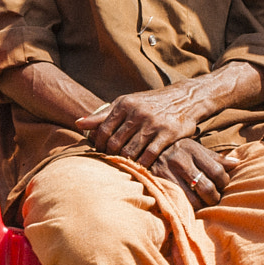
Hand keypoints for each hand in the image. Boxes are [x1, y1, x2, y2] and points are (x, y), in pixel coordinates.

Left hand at [76, 84, 203, 164]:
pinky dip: (141, 164)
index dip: (98, 145)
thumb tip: (78, 124)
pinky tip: (139, 166)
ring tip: (122, 166)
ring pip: (130, 150)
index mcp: (125, 104)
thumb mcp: (126, 104)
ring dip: (124, 161)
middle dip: (110, 155)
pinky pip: (149, 155)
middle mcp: (137, 113)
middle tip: (110, 162)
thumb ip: (102, 115)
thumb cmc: (150, 103)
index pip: (103, 130)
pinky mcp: (168, 134)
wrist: (185, 98)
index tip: (99, 152)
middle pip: (115, 142)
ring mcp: (153, 123)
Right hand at [156, 139, 231, 207]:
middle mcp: (180, 161)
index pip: (217, 170)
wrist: (144, 151)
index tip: (222, 184)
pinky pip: (180, 203)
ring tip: (202, 202)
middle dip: (214, 197)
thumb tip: (237, 164)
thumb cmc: (176, 150)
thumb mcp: (194, 149)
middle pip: (207, 188)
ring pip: (194, 200)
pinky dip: (188, 207)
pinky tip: (190, 205)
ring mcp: (168, 175)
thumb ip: (215, 158)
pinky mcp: (160, 185)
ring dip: (202, 205)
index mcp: (192, 150)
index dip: (224, 182)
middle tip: (213, 198)